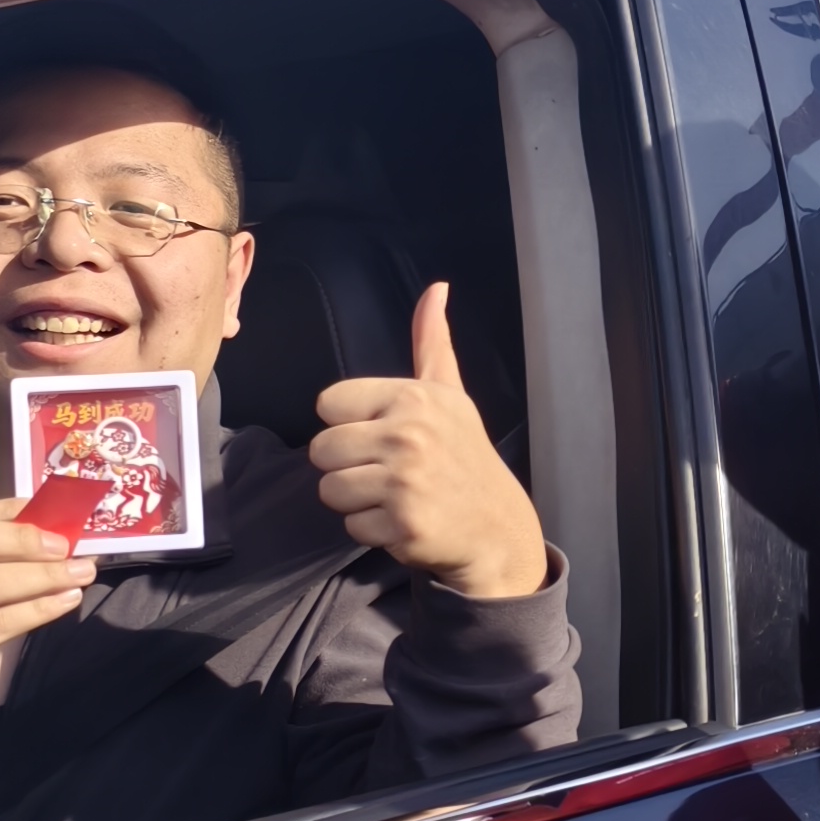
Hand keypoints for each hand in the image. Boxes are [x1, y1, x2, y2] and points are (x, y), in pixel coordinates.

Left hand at [309, 281, 548, 599]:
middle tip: (385, 472)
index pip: (328, 404)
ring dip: (356, 501)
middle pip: (321, 450)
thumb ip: (432, 342)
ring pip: (330, 490)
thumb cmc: (466, 457)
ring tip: (393, 497)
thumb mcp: (450, 395)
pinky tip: (403, 522)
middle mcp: (408, 434)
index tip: (381, 436)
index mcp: (413, 397)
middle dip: (346, 466)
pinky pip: (352, 526)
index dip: (348, 424)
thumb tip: (435, 289)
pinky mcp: (403, 523)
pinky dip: (374, 531)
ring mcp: (405, 481)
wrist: (498, 528)